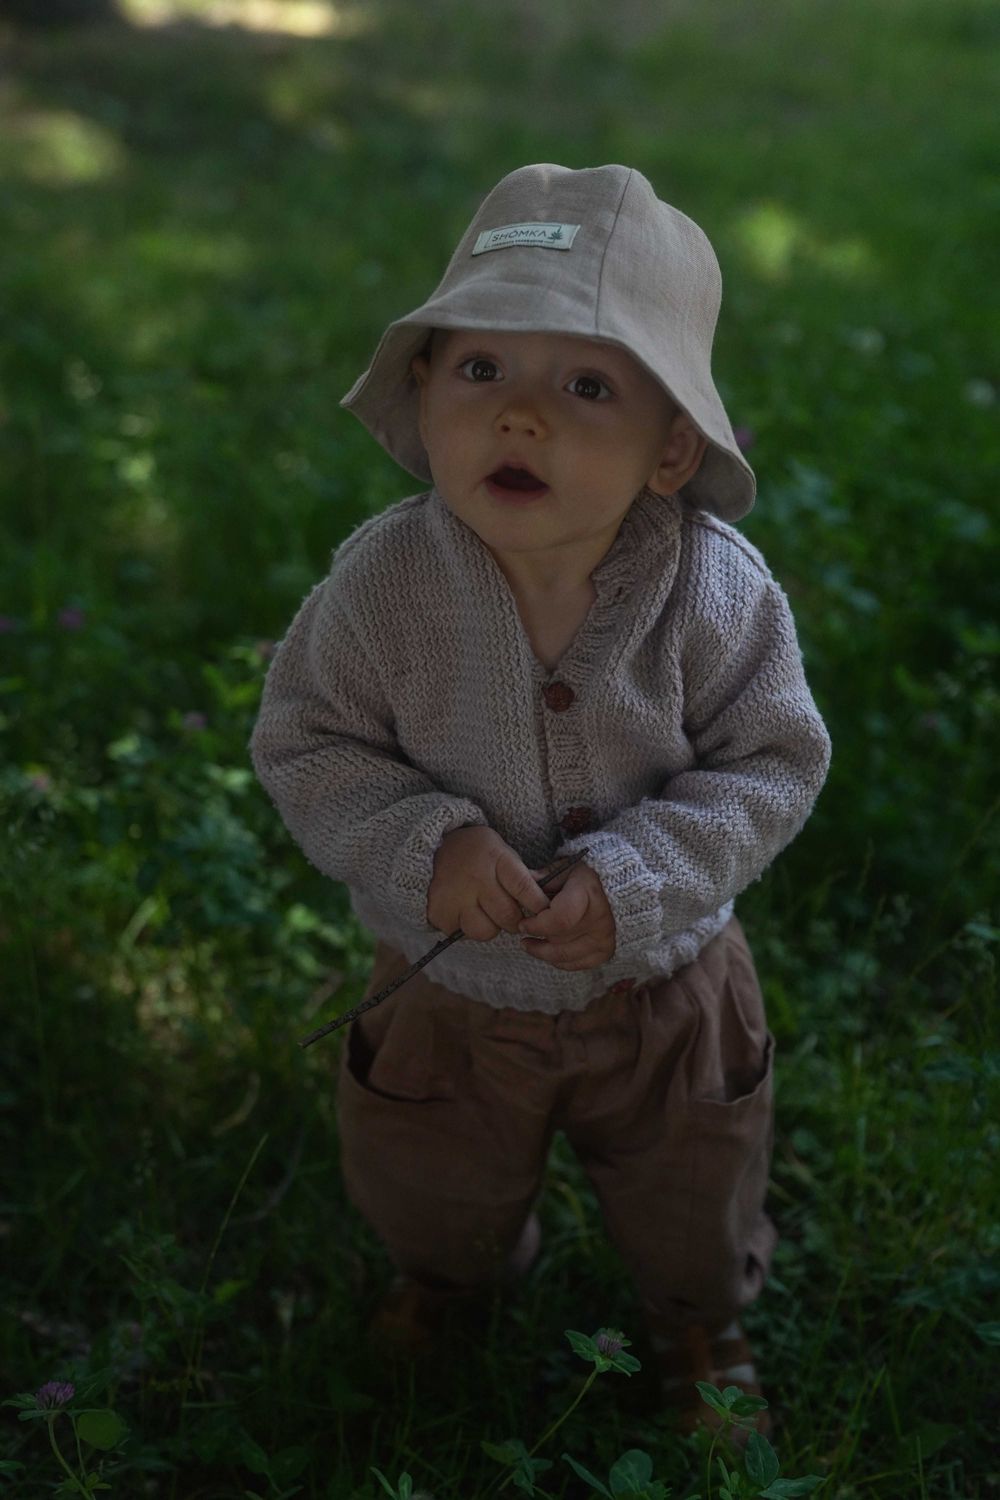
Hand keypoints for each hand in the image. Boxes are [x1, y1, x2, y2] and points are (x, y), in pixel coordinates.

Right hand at [427, 826, 550, 941]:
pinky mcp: (439, 912)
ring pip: (486, 931)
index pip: (525, 889)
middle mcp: (476, 878)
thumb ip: (522, 878)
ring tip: (484, 912)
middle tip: (510, 914)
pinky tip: (464, 911)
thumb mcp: (503, 853)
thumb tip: (545, 907)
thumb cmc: (479, 854)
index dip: (538, 905)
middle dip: (515, 920)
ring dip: (490, 926)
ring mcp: (456, 897)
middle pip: (508, 916)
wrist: (436, 846)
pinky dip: (466, 927)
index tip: (542, 912)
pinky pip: (463, 934)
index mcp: (497, 859)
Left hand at [518, 860, 615, 970]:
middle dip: (536, 938)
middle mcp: (601, 919)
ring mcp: (605, 938)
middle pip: (559, 939)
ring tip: (529, 945)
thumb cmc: (588, 877)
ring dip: (543, 953)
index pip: (560, 919)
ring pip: (565, 955)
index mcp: (589, 893)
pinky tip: (548, 952)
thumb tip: (518, 883)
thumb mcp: (566, 869)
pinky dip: (559, 960)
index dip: (537, 925)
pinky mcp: (606, 951)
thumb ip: (543, 878)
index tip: (523, 924)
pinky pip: (577, 964)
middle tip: (523, 935)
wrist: (621, 889)